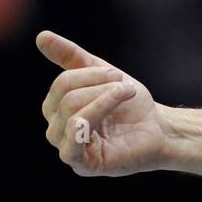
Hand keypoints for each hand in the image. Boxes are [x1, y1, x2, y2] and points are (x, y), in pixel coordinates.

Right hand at [37, 30, 201, 178]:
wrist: (159, 129)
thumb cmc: (130, 105)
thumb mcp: (102, 75)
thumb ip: (71, 57)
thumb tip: (41, 36)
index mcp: (57, 109)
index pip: (61, 85)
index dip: (91, 75)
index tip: (117, 75)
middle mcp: (56, 130)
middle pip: (66, 98)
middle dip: (100, 87)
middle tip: (126, 87)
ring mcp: (68, 149)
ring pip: (72, 115)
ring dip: (106, 100)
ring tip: (127, 94)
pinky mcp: (82, 165)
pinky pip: (74, 141)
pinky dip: (92, 119)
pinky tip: (110, 116)